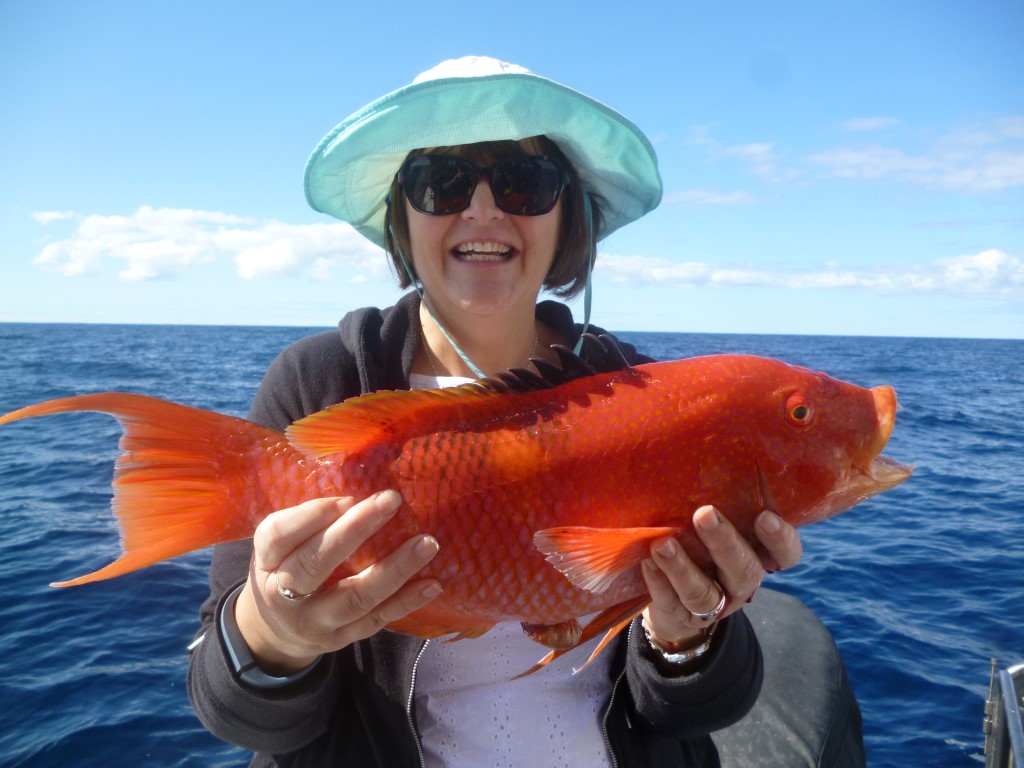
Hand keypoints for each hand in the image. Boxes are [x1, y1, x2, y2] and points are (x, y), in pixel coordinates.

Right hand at [233, 491, 441, 675]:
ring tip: (427, 543)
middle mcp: (283, 594)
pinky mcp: (341, 638)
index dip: (314, 514)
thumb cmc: (286, 567)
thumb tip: (365, 482)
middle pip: (315, 564)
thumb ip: (313, 516)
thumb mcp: (284, 541)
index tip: (351, 495)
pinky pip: (376, 620)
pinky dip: (406, 602)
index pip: (280, 535)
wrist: (275, 632)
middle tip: (392, 500)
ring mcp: (314, 621)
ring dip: (394, 569)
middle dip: (355, 530)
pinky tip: (431, 583)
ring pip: (354, 597)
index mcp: (266, 559)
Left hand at [641, 506, 801, 647]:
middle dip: (725, 543)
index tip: (764, 516)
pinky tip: (647, 563)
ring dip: (683, 568)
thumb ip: (717, 501)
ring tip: (662, 544)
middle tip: (704, 514)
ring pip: (704, 594)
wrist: (671, 602)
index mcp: (756, 556)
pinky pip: (672, 604)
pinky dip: (659, 583)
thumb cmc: (697, 545)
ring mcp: (714, 605)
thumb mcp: (711, 525)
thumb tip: (694, 448)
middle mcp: (740, 583)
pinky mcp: (682, 618)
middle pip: (744, 571)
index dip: (780, 539)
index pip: (785, 554)